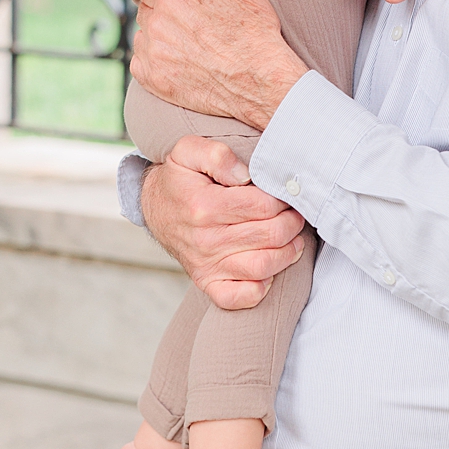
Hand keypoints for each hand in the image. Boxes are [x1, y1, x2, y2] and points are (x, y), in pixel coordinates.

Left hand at [129, 0, 308, 129]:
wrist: (261, 79)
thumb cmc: (253, 29)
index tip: (184, 0)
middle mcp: (156, 25)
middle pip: (146, 10)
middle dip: (163, 12)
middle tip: (193, 23)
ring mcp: (152, 55)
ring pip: (144, 35)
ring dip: (159, 36)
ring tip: (190, 44)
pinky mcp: (153, 79)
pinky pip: (140, 62)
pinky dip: (154, 60)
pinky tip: (179, 61)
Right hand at [143, 139, 307, 308]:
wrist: (154, 207)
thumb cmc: (178, 179)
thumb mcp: (189, 151)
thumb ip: (217, 154)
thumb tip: (245, 174)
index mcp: (203, 206)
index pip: (262, 206)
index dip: (282, 199)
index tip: (286, 193)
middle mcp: (205, 239)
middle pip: (269, 235)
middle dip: (292, 222)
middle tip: (294, 213)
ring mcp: (206, 264)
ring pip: (263, 267)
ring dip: (288, 253)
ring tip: (292, 238)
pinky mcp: (206, 281)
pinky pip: (240, 297)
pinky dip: (261, 288)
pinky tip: (269, 269)